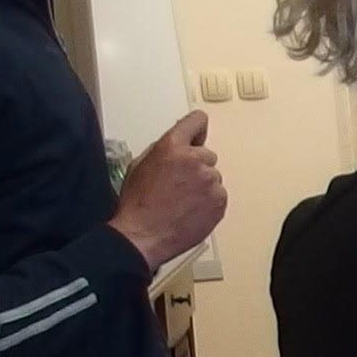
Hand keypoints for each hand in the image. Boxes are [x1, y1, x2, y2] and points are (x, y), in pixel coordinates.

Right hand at [111, 111, 226, 266]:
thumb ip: (163, 150)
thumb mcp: (140, 165)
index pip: (196, 121)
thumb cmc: (137, 203)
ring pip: (212, 177)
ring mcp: (211, 181)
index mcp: (172, 147)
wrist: (143, 235)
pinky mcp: (220, 200)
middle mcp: (196, 160)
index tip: (197, 134)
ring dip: (202, 185)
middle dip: (195, 165)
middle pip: (206, 154)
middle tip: (178, 183)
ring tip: (181, 201)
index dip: (196, 129)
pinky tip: (189, 210)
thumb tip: (178, 144)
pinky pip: (218, 194)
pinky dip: (208, 201)